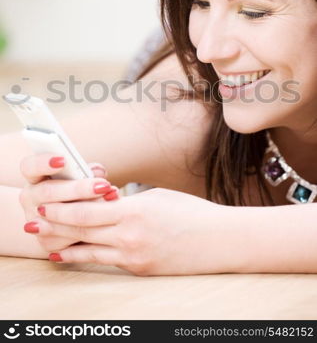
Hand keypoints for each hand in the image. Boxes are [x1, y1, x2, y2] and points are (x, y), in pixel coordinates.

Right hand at [19, 153, 118, 252]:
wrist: (58, 221)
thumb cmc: (71, 189)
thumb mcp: (74, 176)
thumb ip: (85, 170)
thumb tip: (99, 171)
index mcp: (34, 177)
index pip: (29, 167)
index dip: (44, 163)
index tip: (63, 160)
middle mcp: (30, 199)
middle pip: (48, 192)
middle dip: (78, 189)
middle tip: (103, 185)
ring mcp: (35, 223)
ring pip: (59, 218)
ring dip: (88, 210)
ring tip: (111, 199)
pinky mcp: (48, 242)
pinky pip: (69, 237)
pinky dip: (90, 228)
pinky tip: (108, 220)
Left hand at [25, 186, 228, 275]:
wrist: (219, 241)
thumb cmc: (191, 212)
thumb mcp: (156, 197)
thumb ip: (126, 201)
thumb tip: (103, 202)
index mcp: (133, 211)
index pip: (86, 211)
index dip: (62, 209)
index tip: (46, 205)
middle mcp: (129, 237)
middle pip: (82, 231)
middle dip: (56, 227)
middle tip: (36, 222)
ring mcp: (134, 257)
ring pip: (90, 251)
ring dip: (66, 247)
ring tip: (48, 244)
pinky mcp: (139, 270)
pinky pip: (108, 262)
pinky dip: (89, 257)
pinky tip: (77, 254)